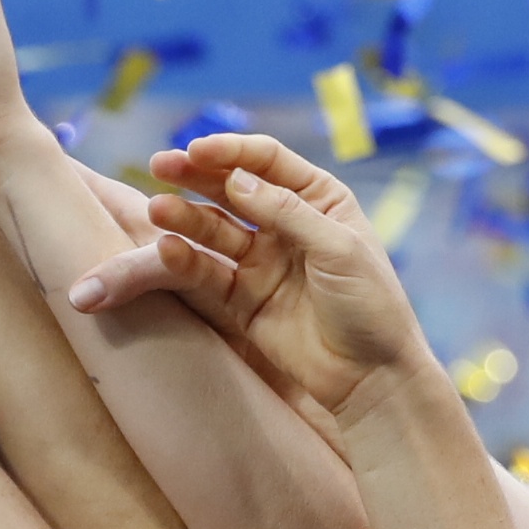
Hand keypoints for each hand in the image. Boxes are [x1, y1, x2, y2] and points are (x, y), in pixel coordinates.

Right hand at [68, 134, 428, 420]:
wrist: (372, 378)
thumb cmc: (371, 306)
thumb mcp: (338, 249)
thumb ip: (287, 213)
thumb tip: (237, 179)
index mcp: (319, 200)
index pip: (268, 162)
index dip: (231, 152)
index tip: (195, 150)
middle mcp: (285, 225)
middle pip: (231, 189)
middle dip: (195, 176)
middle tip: (159, 165)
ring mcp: (261, 262)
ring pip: (213, 229)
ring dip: (184, 218)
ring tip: (157, 210)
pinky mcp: (242, 299)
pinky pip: (208, 273)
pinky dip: (186, 261)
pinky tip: (168, 250)